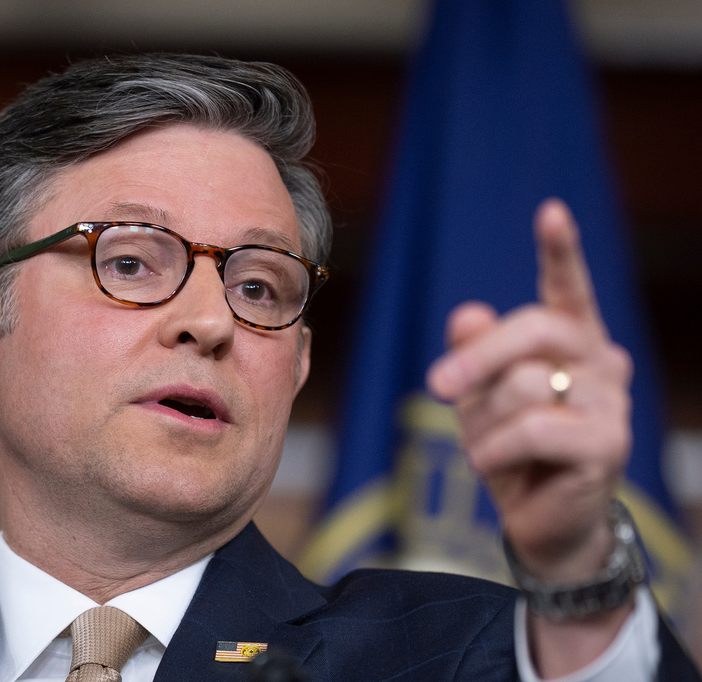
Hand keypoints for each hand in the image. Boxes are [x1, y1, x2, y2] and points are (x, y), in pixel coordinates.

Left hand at [426, 198, 632, 582]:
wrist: (540, 520)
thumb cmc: (511, 448)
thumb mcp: (481, 397)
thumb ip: (476, 354)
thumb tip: (468, 314)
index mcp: (571, 339)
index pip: (566, 288)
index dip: (560, 250)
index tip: (551, 212)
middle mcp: (600, 360)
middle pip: (533, 329)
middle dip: (477, 358)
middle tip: (437, 387)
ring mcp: (610, 400)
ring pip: (523, 384)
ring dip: (485, 422)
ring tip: (490, 447)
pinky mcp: (608, 442)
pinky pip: (532, 429)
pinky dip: (496, 450)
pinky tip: (495, 465)